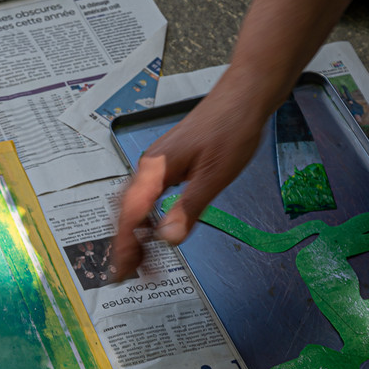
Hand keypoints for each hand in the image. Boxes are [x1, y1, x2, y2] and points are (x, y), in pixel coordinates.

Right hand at [111, 87, 266, 277]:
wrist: (245, 95)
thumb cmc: (232, 127)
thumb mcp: (214, 176)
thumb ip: (188, 209)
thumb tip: (168, 239)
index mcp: (154, 170)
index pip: (130, 216)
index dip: (125, 247)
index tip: (125, 271)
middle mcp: (148, 167)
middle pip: (124, 213)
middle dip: (123, 245)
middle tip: (127, 274)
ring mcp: (155, 165)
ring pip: (133, 206)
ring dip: (133, 234)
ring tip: (139, 260)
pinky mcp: (167, 165)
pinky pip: (146, 198)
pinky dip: (144, 219)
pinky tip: (153, 230)